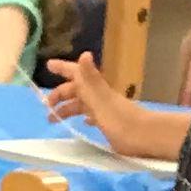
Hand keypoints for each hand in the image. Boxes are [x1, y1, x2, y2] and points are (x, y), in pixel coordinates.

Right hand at [42, 53, 174, 162]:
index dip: (63, 68)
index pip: (76, 74)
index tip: (48, 65)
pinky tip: (82, 123)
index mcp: (95, 90)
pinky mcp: (110, 123)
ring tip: (53, 120)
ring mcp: (105, 109)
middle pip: (76, 90)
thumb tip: (84, 53)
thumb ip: (90, 78)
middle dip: (59, 95)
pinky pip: (92, 116)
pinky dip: (84, 116)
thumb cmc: (121, 120)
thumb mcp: (101, 99)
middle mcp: (99, 96)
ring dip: (67, 108)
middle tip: (45, 106)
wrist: (145, 137)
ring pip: (81, 104)